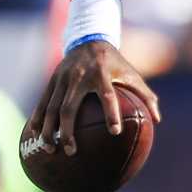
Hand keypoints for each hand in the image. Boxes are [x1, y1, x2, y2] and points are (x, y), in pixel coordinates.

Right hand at [31, 41, 161, 155]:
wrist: (88, 40)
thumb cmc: (114, 63)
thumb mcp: (131, 74)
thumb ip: (145, 96)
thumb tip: (157, 120)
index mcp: (101, 74)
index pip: (107, 95)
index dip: (112, 113)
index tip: (115, 132)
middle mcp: (79, 77)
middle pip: (69, 107)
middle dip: (67, 131)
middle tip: (70, 151)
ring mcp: (62, 79)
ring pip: (51, 108)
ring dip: (48, 130)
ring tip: (49, 149)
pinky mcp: (52, 81)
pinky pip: (43, 102)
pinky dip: (38, 118)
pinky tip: (34, 134)